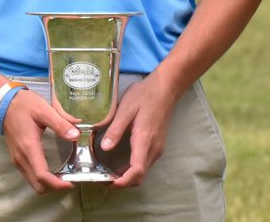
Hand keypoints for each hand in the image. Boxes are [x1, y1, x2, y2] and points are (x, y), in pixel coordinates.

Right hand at [2, 88, 79, 193]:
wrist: (4, 103)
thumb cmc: (24, 105)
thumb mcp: (44, 110)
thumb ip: (60, 123)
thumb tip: (76, 135)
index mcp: (28, 148)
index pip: (41, 176)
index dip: (57, 184)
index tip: (71, 183)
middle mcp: (21, 158)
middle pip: (37, 185)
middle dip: (54, 187)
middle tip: (70, 179)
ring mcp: (17, 160)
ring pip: (33, 182)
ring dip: (48, 184)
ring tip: (64, 175)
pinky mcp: (17, 158)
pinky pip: (29, 175)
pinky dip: (42, 178)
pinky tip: (53, 170)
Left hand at [98, 73, 179, 187]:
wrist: (166, 87)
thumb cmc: (146, 95)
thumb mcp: (126, 109)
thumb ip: (115, 129)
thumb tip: (104, 148)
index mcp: (145, 140)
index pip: (137, 171)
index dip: (123, 182)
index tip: (107, 183)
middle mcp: (154, 148)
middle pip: (139, 176)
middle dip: (121, 183)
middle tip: (102, 178)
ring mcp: (157, 148)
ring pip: (142, 172)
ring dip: (127, 177)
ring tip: (107, 172)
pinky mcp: (157, 145)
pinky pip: (144, 163)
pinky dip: (132, 169)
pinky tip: (120, 163)